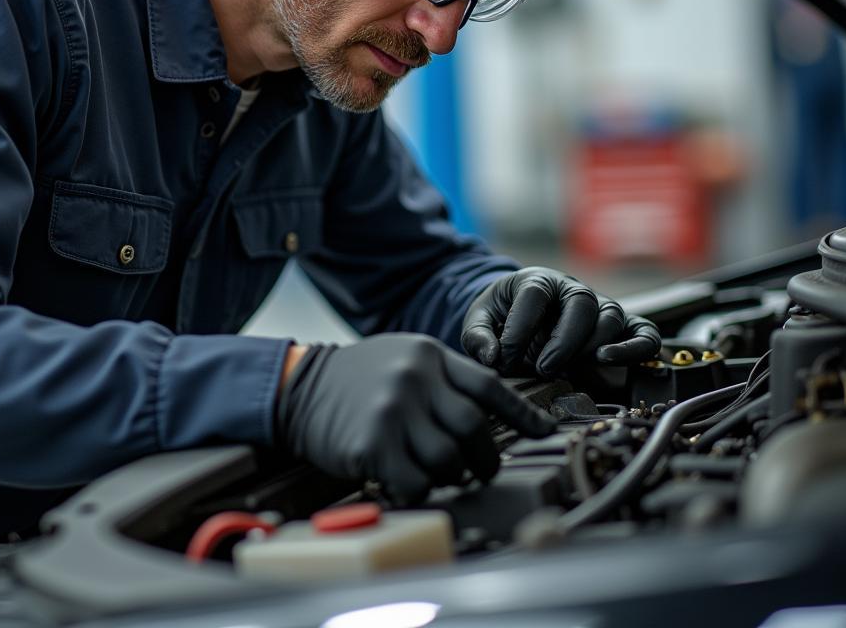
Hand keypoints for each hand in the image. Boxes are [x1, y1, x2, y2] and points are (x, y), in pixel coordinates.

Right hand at [276, 334, 555, 504]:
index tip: (545, 431)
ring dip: (453, 475)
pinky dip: (420, 490)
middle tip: (480, 469)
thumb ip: (442, 379)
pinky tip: (409, 483)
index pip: (488, 385)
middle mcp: (415, 378)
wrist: (299, 387)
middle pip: (474, 427)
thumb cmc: (358, 379)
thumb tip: (487, 415)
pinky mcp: (372, 443)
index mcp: (428, 355)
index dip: (522, 413)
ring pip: (450, 459)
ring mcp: (393, 410)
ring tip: (443, 475)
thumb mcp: (403, 359)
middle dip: (485, 457)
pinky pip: (416, 482)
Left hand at [461, 267, 660, 377]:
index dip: (519, 326)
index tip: (504, 357)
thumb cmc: (503, 321)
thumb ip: (478, 337)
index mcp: (536, 281)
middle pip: (580, 302)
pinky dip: (634, 347)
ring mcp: (599, 307)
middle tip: (543, 368)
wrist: (525, 326)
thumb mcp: (480, 322)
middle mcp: (571, 289)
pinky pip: (643, 333)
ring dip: (591, 344)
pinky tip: (608, 360)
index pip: (534, 293)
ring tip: (569, 368)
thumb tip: (492, 358)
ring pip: (610, 316)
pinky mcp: (622, 329)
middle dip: (562, 339)